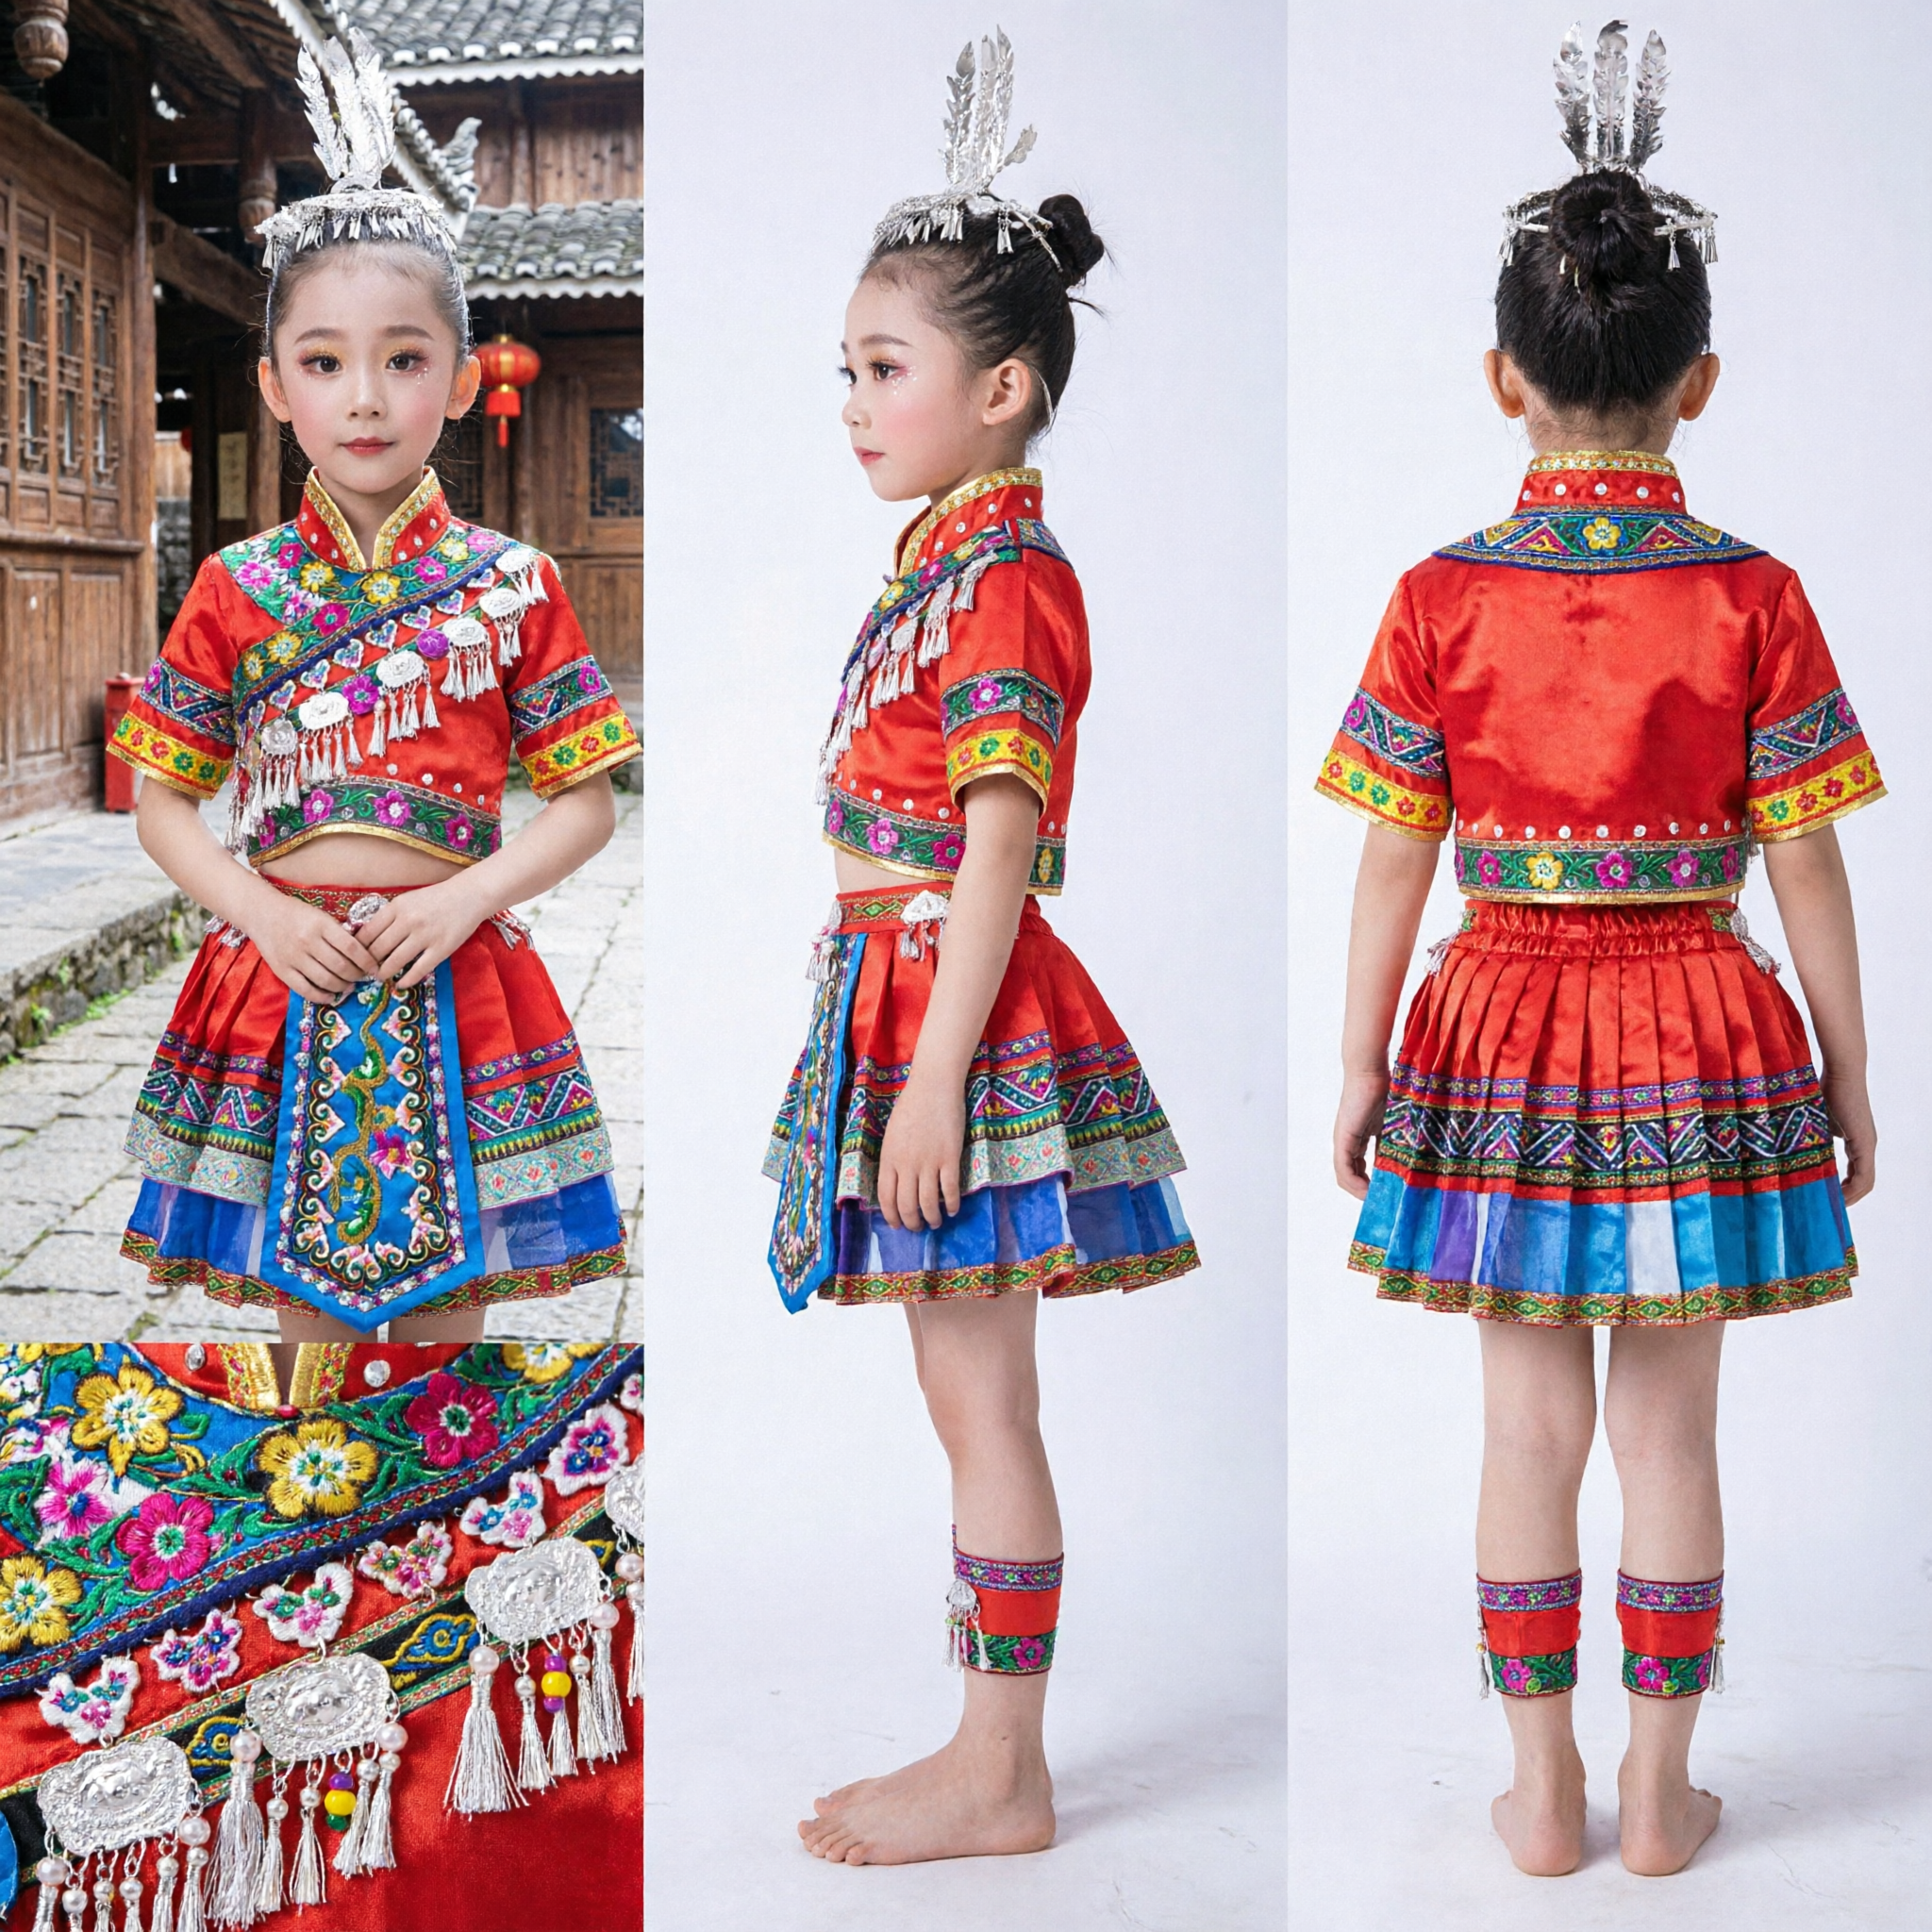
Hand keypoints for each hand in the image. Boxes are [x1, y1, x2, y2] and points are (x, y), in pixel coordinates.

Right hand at [248, 896, 380, 1005]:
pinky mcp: (282, 970)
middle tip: (361, 977)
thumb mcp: (321, 916)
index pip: (352, 948)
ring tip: (348, 985)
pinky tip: (331, 996)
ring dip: (342, 986)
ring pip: (326, 980)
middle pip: (341, 967)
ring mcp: (293, 957)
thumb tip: (363, 955)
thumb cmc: (297, 914)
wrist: (262, 913)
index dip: (368, 962)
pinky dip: (322, 997)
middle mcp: (307, 941)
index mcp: (321, 925)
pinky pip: (306, 989)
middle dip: (357, 976)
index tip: (375, 968)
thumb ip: (338, 933)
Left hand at [356, 877, 491, 989]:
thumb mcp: (407, 901)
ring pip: (395, 961)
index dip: (358, 948)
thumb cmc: (435, 899)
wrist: (468, 896)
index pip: (367, 932)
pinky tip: (401, 983)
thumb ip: (389, 916)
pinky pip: (419, 969)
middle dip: (369, 963)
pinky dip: (407, 979)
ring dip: (384, 973)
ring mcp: (426, 936)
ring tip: (381, 977)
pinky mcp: (441, 949)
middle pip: (378, 949)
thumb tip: (367, 938)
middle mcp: (408, 921)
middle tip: (367, 970)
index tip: (356, 956)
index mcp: (397, 907)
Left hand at [877, 1070, 967, 1231]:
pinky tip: (954, 1210)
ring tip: (936, 1223)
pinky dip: (952, 1204)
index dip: (891, 1215)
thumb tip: (898, 1183)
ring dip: (932, 1218)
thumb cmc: (911, 1107)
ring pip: (928, 1202)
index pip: (886, 1197)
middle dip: (912, 1222)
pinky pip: (950, 1190)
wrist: (933, 1087)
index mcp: (889, 1158)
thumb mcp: (892, 1135)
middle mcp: (907, 1164)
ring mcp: (929, 1162)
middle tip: (917, 1228)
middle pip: (907, 1204)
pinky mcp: (949, 1158)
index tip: (897, 1225)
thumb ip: (894, 1159)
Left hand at [1333, 1067, 1390, 1199]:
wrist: (1371, 1070)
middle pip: (1351, 1175)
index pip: (1360, 1167)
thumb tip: (1415, 1160)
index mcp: (1359, 1137)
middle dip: (1366, 1191)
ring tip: (1377, 1201)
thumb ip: (1398, 1140)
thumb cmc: (1386, 1088)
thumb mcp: (1396, 1122)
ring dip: (1360, 1191)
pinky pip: (1344, 1169)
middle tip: (1383, 1204)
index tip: (1386, 1194)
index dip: (1371, 1183)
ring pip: (1345, 1175)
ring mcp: (1343, 1140)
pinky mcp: (1343, 1138)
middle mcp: (1348, 1141)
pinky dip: (1355, 1183)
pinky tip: (1368, 1191)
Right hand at [1823, 1066, 1876, 1204]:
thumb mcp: (1815, 1121)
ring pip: (1865, 1182)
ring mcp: (1868, 1145)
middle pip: (1863, 1183)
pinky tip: (1837, 1195)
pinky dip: (1853, 1188)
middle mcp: (1866, 1145)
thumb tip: (1789, 1150)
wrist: (1841, 1072)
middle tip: (1827, 1208)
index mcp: (1856, 1141)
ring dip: (1850, 1196)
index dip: (1843, 1188)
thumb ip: (1812, 1136)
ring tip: (1831, 1205)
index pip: (1855, 1174)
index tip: (1825, 1196)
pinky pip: (1864, 1176)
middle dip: (1846, 1197)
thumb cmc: (1824, 1089)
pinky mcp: (1865, 1143)